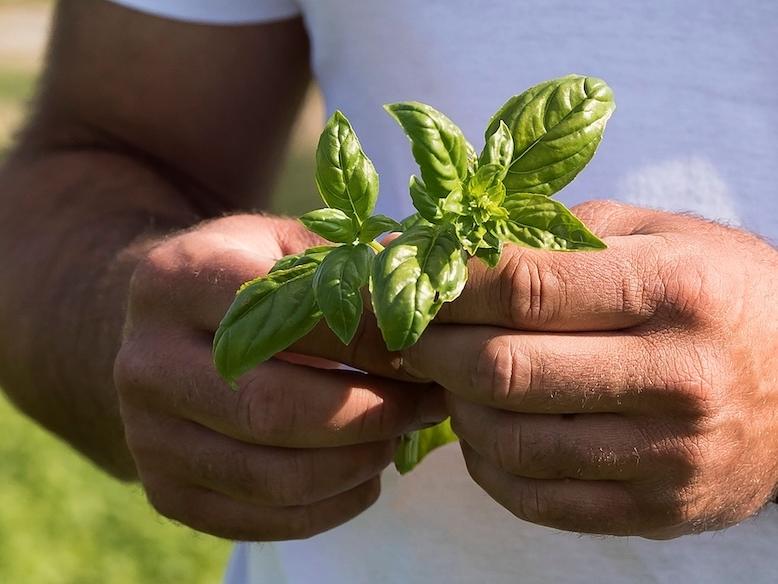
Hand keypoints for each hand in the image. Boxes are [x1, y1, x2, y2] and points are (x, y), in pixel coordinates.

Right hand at [114, 214, 443, 539]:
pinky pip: (259, 521)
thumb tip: (432, 295)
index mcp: (177, 280)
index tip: (428, 351)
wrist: (163, 334)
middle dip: (372, 413)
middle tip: (427, 402)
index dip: (371, 341)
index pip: (289, 319)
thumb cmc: (240, 281)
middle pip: (276, 410)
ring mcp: (147, 435)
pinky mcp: (164, 491)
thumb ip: (348, 268)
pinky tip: (364, 475)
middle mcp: (146, 362)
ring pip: (272, 476)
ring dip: (358, 464)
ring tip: (401, 434)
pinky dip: (330, 507)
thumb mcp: (281, 248)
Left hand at [402, 200, 777, 538]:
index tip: (406, 273)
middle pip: (505, 369)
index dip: (448, 281)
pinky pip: (534, 499)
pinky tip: (482, 429)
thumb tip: (456, 245)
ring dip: (455, 405)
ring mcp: (667, 457)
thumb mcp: (660, 235)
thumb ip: (562, 234)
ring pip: (510, 441)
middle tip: (410, 328)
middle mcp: (676, 377)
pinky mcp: (655, 511)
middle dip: (432, 346)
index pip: (526, 286)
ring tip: (447, 375)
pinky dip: (485, 463)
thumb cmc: (720, 293)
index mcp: (675, 289)